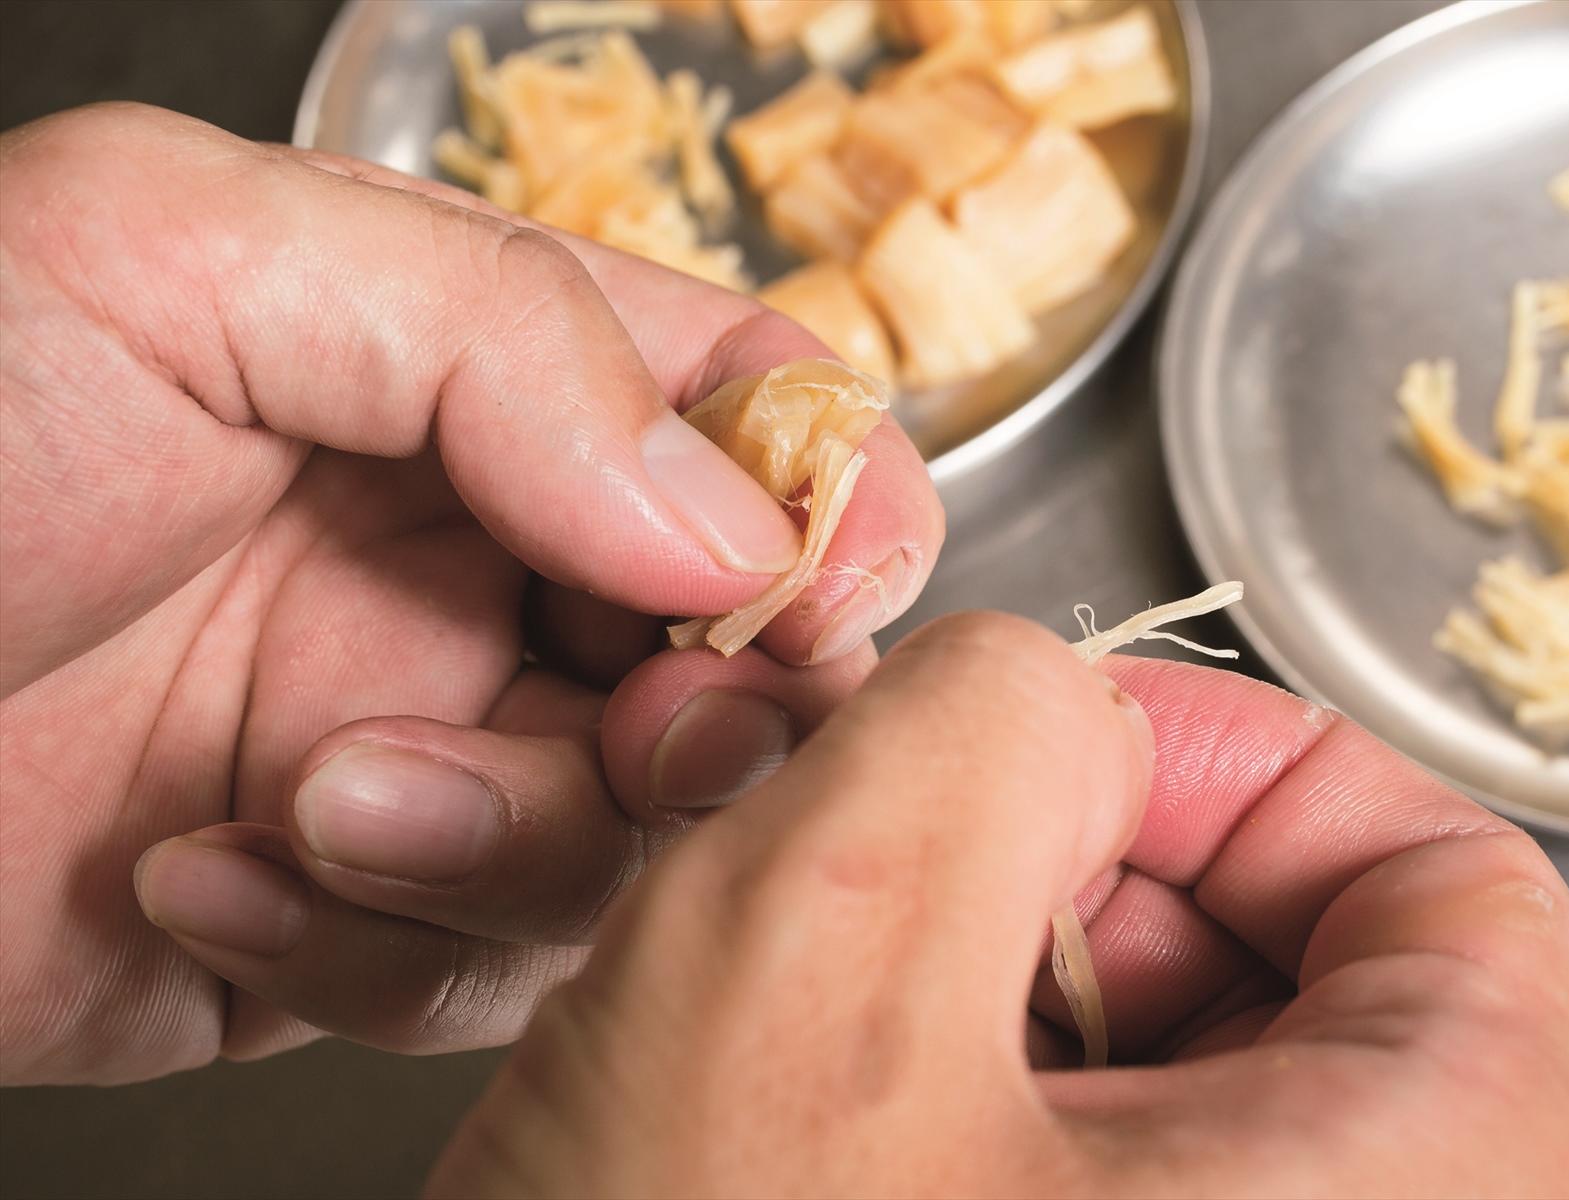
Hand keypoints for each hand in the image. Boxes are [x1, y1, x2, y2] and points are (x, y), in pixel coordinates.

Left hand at [0, 103, 941, 1083]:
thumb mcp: (167, 255)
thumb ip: (498, 327)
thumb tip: (726, 517)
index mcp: (470, 383)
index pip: (747, 416)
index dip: (832, 497)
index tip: (821, 590)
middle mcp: (475, 565)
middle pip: (741, 653)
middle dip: (717, 716)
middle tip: (640, 738)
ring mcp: (429, 744)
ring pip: (634, 838)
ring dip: (510, 840)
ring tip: (322, 791)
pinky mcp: (351, 911)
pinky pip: (479, 968)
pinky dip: (368, 941)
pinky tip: (208, 867)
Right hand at [430, 614, 1568, 1199]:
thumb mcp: (816, 950)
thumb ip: (968, 720)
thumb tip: (1033, 694)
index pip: (1447, 878)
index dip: (1228, 764)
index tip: (1034, 755)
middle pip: (1281, 981)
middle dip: (1041, 881)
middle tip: (853, 881)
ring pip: (1147, 1096)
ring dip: (954, 1004)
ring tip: (782, 1026)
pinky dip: (929, 1129)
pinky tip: (785, 1139)